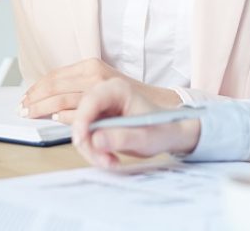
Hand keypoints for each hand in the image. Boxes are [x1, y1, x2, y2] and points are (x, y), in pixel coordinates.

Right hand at [20, 58, 180, 123]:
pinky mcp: (88, 73)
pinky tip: (35, 96)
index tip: (61, 135)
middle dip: (42, 104)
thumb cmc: (154, 125)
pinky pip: (59, 78)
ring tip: (23, 106)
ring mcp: (93, 71)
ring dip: (38, 93)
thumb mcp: (143, 139)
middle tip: (25, 115)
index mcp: (114, 87)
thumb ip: (118, 139)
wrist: (165, 114)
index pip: (82, 102)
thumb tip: (92, 140)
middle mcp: (101, 75)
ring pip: (56, 80)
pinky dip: (45, 87)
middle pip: (62, 87)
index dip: (72, 121)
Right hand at [71, 78, 200, 168]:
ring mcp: (99, 107)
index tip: (82, 141)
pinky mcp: (96, 120)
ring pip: (80, 129)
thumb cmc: (161, 130)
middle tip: (104, 161)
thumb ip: (120, 138)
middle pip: (81, 116)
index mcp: (117, 89)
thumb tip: (94, 140)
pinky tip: (110, 158)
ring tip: (112, 162)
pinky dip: (93, 151)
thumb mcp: (144, 138)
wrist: (169, 134)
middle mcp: (104, 94)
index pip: (90, 100)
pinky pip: (85, 137)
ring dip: (91, 150)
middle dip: (88, 142)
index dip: (82, 120)